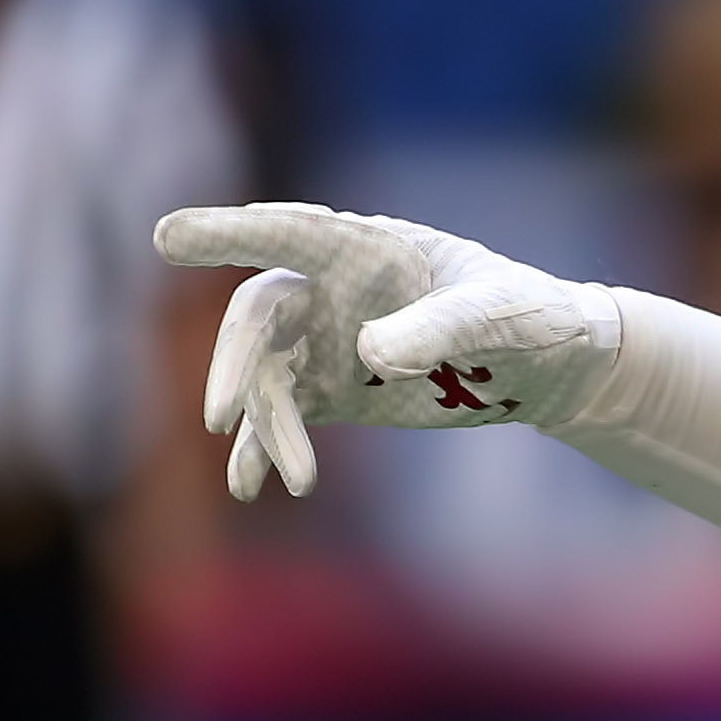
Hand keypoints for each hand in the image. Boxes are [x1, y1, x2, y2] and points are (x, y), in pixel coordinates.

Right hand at [155, 202, 616, 500]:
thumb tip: (370, 351)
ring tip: (290, 478)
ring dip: (265, 426)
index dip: (228, 234)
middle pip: (259, 318)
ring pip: (268, 376)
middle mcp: (331, 288)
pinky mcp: (336, 388)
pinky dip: (264, 450)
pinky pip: (283, 416)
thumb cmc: (529, 315)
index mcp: (366, 247)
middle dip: (236, 364)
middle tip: (223, 415)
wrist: (550, 362)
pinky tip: (250, 486)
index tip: (169, 238)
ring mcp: (327, 340)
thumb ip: (440, 327)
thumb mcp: (498, 316)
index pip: (286, 234)